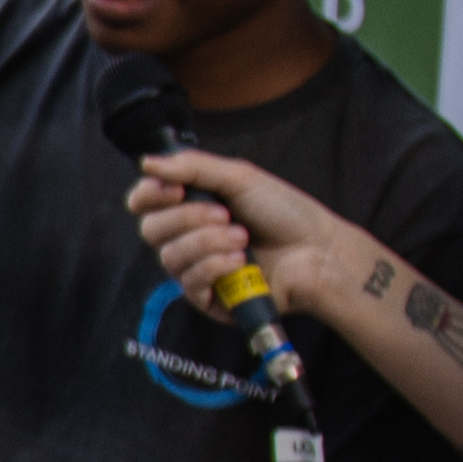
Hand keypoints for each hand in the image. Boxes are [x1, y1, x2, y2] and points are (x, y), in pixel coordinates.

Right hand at [130, 150, 367, 327]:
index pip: (144, 202)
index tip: (174, 189)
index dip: (149, 195)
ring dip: (207, 243)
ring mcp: (196, 269)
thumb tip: (147, 162)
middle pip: (151, 230)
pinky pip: (190, 283)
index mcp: (189, 206)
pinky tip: (240, 261)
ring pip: (170, 258)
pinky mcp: (209, 299)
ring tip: (242, 238)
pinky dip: (214, 267)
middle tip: (224, 214)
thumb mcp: (240, 178)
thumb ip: (192, 167)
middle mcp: (187, 238)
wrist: (318, 251)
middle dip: (188, 218)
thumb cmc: (285, 213)